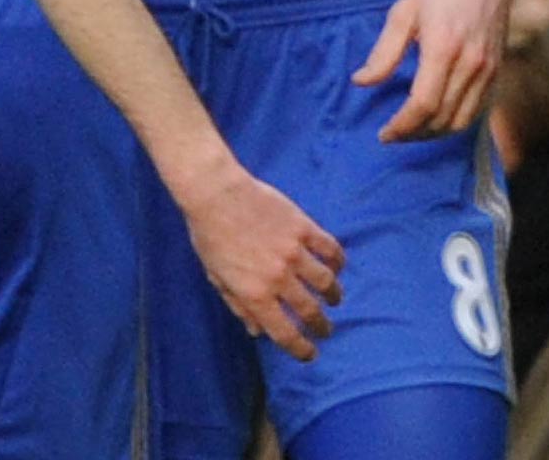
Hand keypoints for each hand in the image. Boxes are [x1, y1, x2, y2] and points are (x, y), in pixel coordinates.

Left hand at [179, 161, 345, 360]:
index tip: (310, 354)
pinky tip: (338, 267)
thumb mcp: (216, 277)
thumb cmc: (209, 235)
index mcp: (254, 294)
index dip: (301, 349)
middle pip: (310, 311)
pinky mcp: (304, 228)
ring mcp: (294, 252)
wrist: (215, 193)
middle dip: (321, 326)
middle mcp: (278, 278)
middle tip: (325, 330)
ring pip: (326, 283)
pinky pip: (330, 250)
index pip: (285, 333)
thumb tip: (256, 331)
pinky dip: (338, 262)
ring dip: (334, 296)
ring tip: (334, 299)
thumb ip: (238, 305)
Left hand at [354, 0, 515, 140]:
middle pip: (442, 119)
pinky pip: (478, 109)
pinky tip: (437, 118)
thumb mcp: (404, 11)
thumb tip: (361, 82)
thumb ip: (383, 52)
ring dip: (435, 134)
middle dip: (415, 134)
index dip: (402, 126)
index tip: (383, 133)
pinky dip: (456, 122)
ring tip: (412, 131)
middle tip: (393, 134)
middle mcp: (470, 65)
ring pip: (462, 120)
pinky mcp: (498, 69)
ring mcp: (488, 69)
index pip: (423, 105)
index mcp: (443, 49)